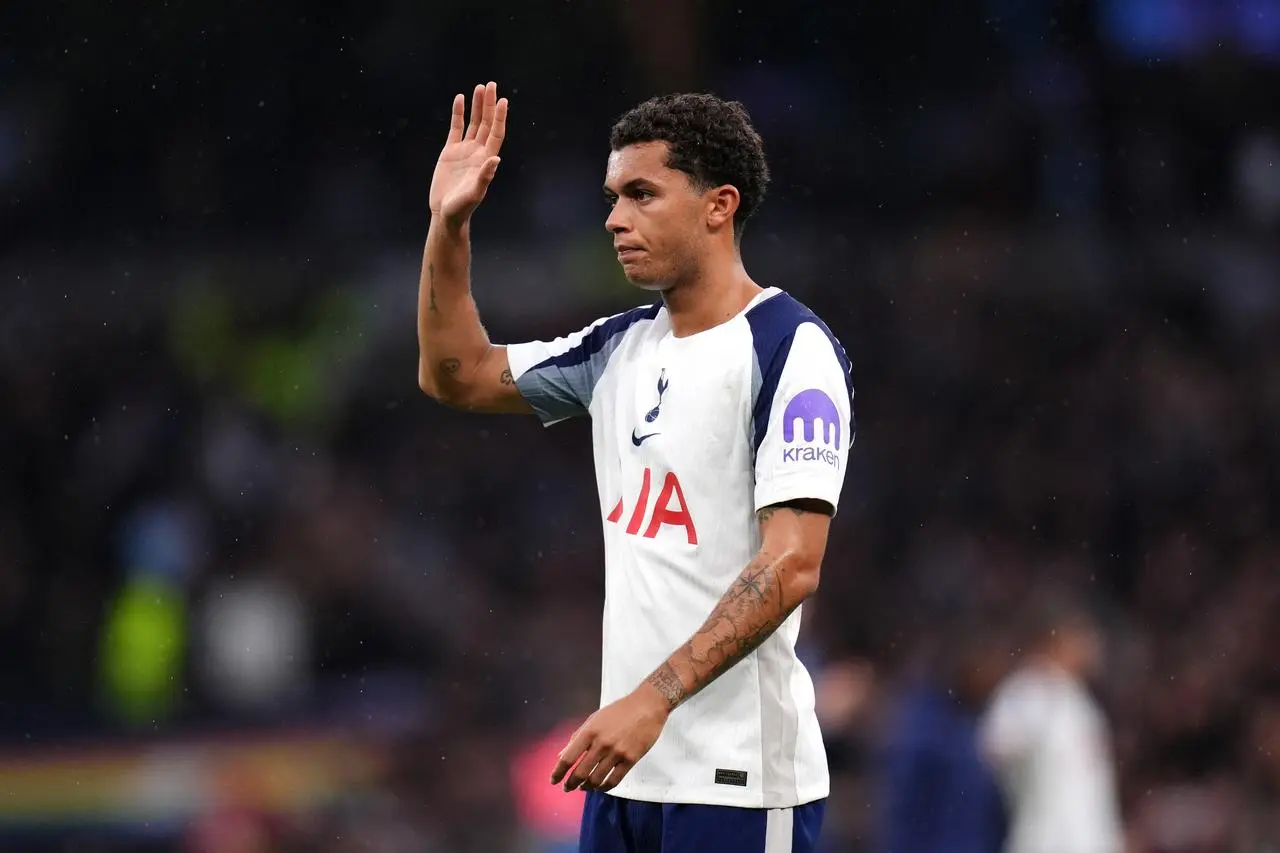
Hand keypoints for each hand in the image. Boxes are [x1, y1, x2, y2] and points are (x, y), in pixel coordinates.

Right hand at [430, 81, 507, 226]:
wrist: (446, 213)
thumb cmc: (462, 207)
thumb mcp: (474, 193)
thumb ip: (485, 176)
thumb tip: (496, 158)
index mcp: (486, 160)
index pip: (496, 133)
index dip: (500, 117)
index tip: (503, 100)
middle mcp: (478, 152)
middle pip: (486, 123)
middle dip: (489, 105)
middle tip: (491, 85)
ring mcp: (464, 150)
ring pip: (473, 123)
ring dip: (477, 106)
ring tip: (480, 87)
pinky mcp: (450, 151)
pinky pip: (456, 128)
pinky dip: (458, 114)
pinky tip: (460, 99)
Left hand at [550, 684, 669, 792]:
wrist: (647, 706)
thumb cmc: (619, 711)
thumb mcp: (594, 718)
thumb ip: (577, 736)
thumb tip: (562, 754)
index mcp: (589, 731)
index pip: (568, 757)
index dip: (558, 772)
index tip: (553, 780)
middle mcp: (601, 743)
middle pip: (580, 772)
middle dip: (571, 784)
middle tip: (568, 788)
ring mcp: (617, 753)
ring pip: (596, 779)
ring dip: (587, 787)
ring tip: (584, 787)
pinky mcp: (630, 759)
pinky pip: (614, 780)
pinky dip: (604, 787)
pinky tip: (600, 787)